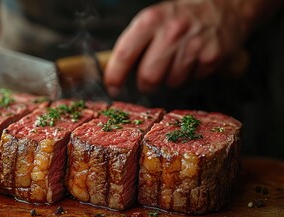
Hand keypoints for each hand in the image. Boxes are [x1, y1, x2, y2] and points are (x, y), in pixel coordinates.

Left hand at [104, 0, 246, 95]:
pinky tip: (194, 59)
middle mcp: (170, 31)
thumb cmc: (181, 16)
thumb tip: (113, 70)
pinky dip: (191, 75)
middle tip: (149, 80)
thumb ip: (133, 43)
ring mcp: (193, 44)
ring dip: (171, 78)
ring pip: (171, 82)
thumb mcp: (153, 19)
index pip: (124, 54)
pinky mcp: (211, 56)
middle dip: (146, 84)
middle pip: (148, 76)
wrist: (224, 5)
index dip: (115, 76)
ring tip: (178, 60)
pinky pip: (192, 79)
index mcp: (150, 20)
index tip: (112, 87)